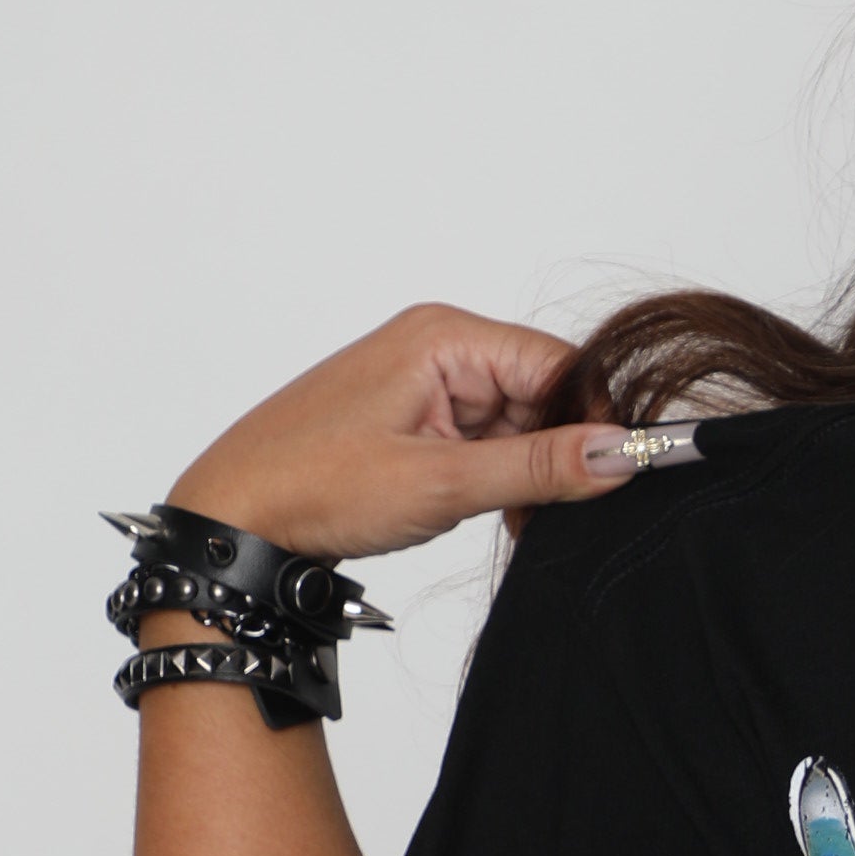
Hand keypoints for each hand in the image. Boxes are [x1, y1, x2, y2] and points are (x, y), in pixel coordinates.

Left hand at [165, 301, 644, 558]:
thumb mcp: (440, 482)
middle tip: (542, 514)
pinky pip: (485, 439)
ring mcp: (426, 381)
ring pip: (517, 422)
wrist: (235, 517)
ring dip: (524, 474)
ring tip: (502, 518)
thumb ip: (538, 467)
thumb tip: (619, 453)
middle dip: (554, 456)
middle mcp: (440, 346)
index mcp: (445, 336)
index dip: (593, 422)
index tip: (611, 480)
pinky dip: (496, 478)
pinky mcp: (417, 416)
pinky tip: (484, 511)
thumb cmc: (312, 486)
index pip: (560, 366)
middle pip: (543, 394)